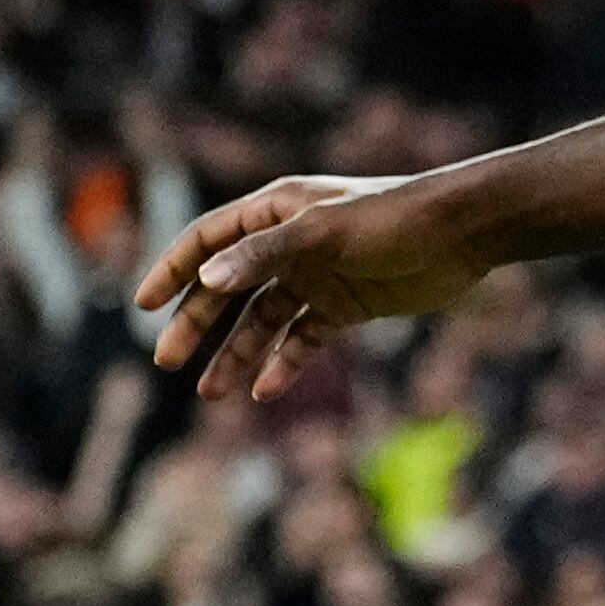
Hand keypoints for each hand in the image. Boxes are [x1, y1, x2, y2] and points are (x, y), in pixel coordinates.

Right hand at [135, 173, 381, 373]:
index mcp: (275, 212)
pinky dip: (284, 364)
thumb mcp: (322, 233)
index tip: (142, 306)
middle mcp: (289, 244)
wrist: (462, 234)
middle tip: (167, 362)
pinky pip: (303, 339)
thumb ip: (264, 256)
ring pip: (263, 321)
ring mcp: (317, 277)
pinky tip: (263, 391)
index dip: (173, 270)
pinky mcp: (346, 306)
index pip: (208, 240)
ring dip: (237, 354)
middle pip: (228, 288)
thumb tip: (207, 282)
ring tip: (210, 393)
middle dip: (196, 325)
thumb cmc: (391, 218)